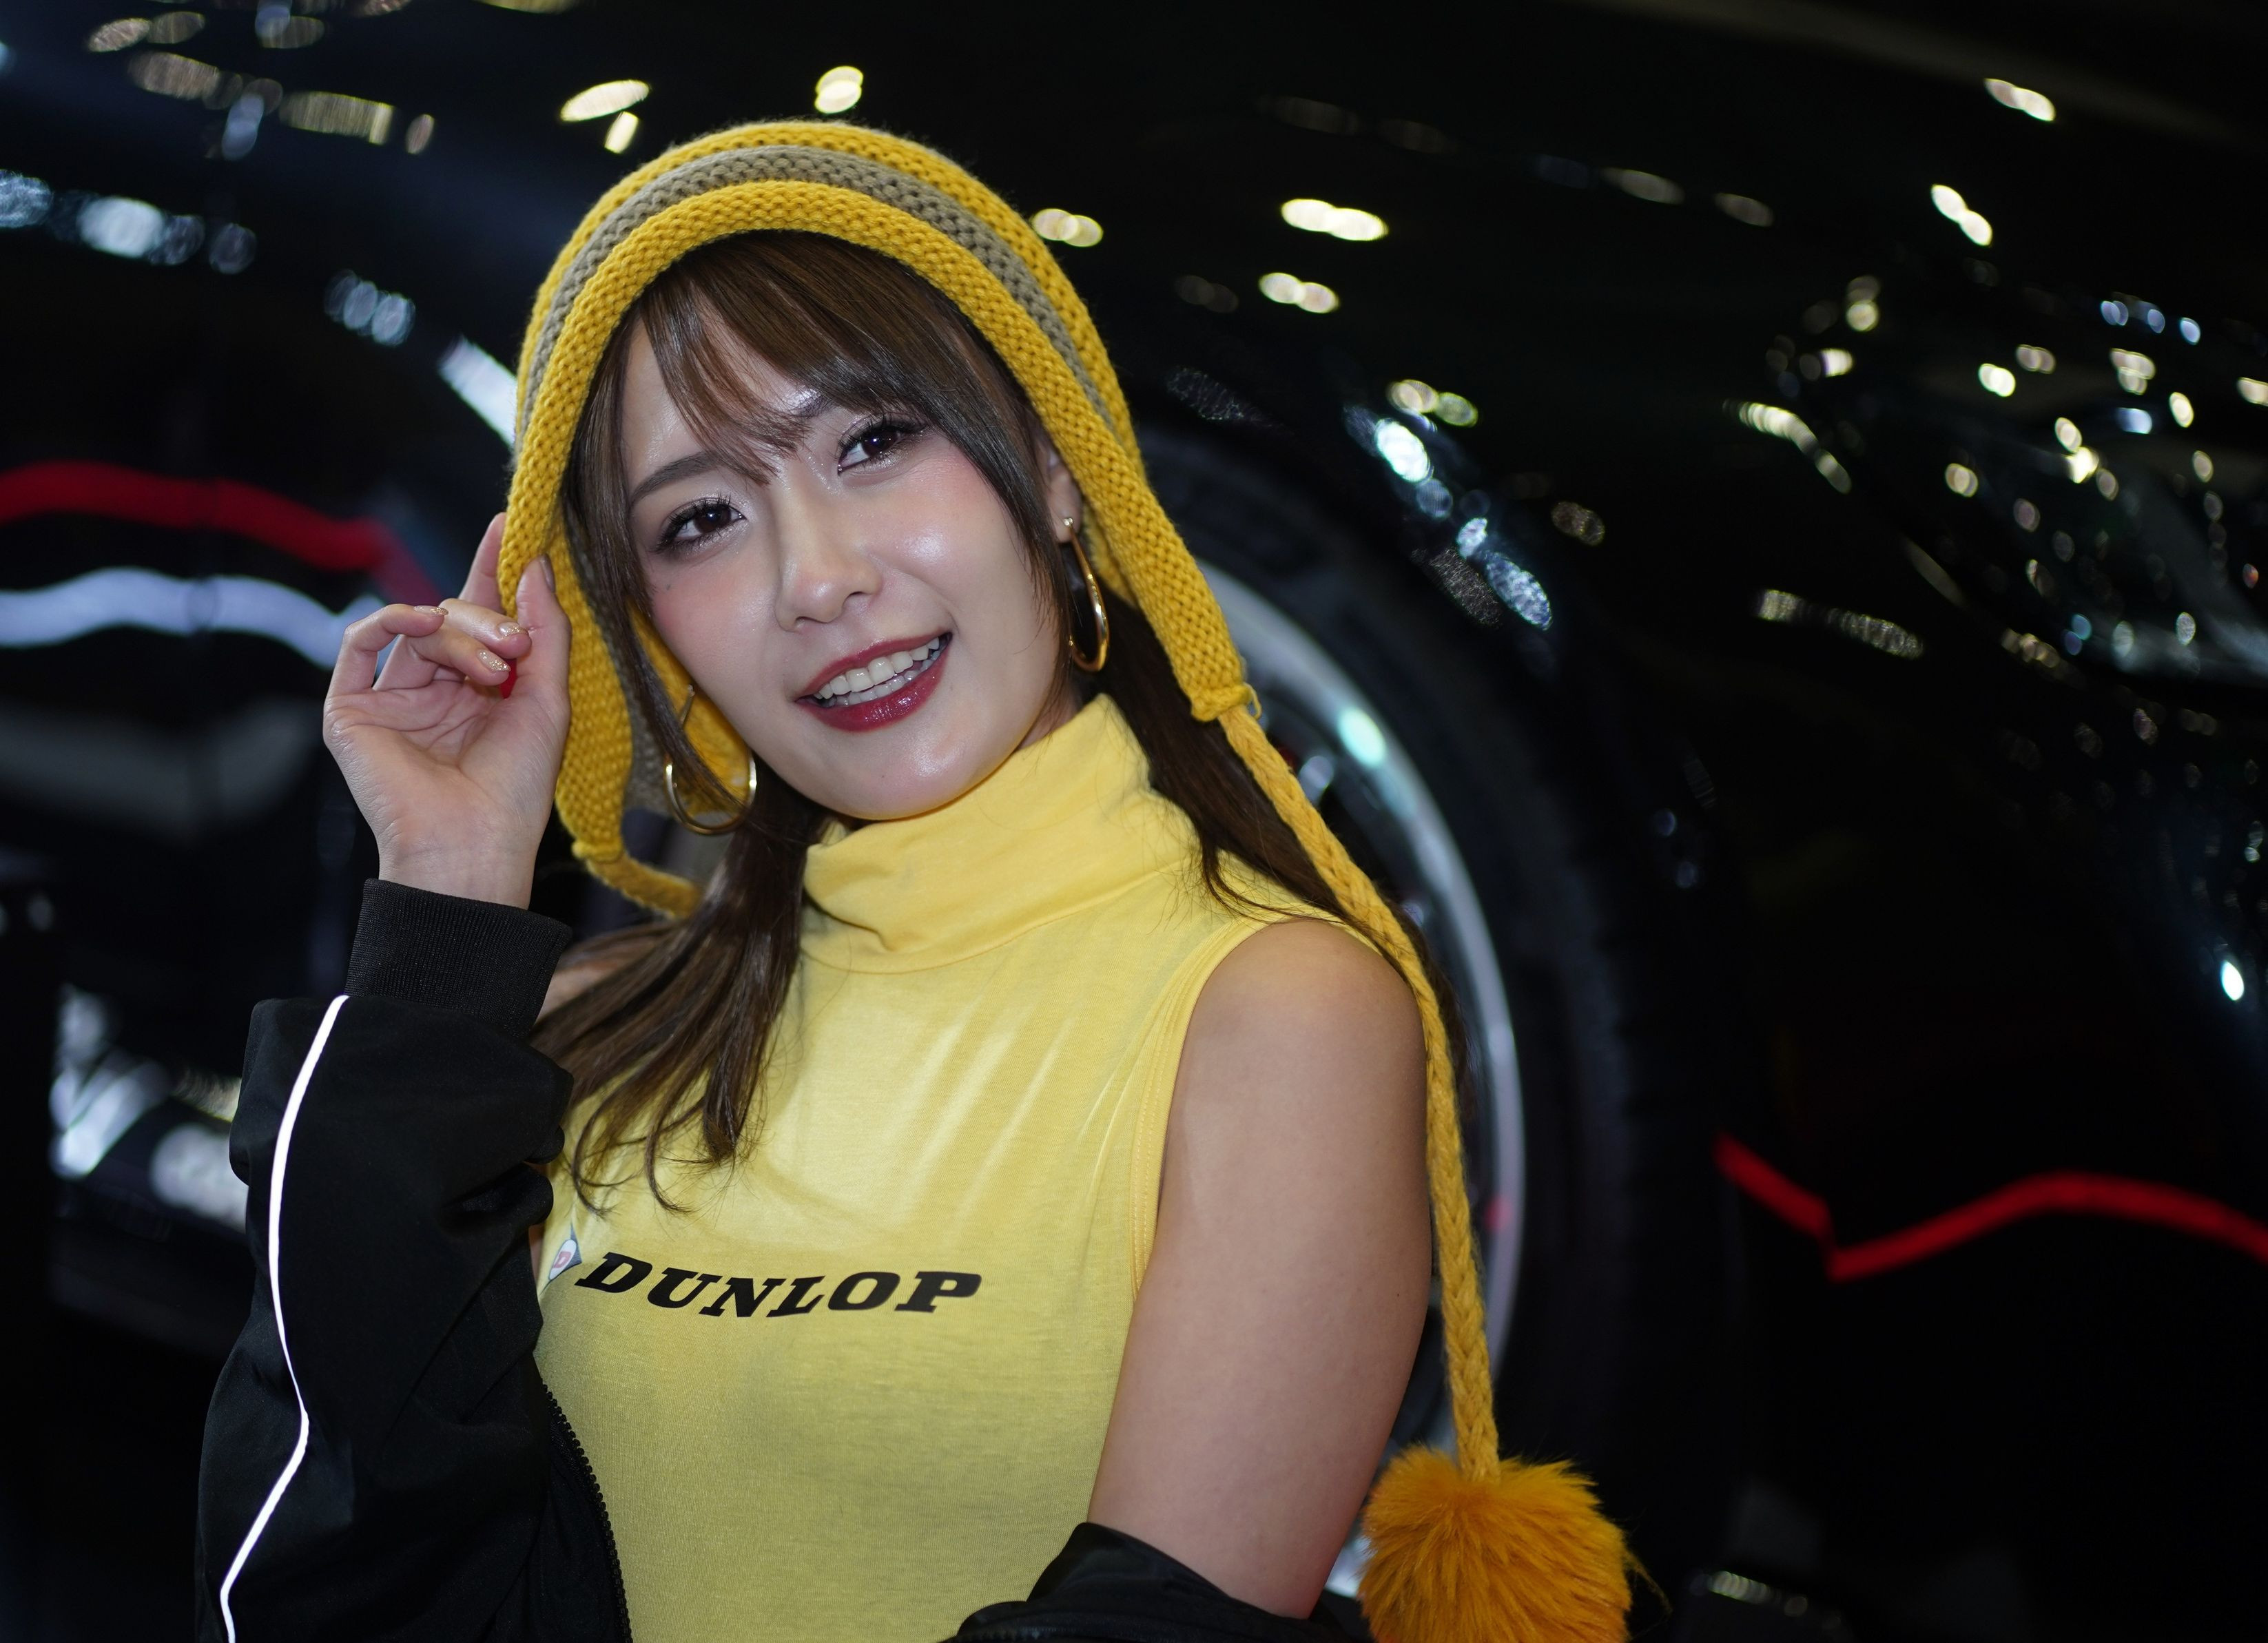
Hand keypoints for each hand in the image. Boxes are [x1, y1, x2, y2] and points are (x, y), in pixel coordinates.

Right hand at [324, 513, 570, 907]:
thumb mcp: (548, 699)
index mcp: (478, 691)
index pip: (481, 617)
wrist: (473, 842)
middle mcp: (433, 690)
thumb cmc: (516, 787)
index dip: (492, 571)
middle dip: (487, 621)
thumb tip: (533, 562)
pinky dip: (392, 619)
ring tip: (491, 664)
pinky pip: (360, 643)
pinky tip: (425, 621)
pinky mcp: (352, 711)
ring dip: (459, 631)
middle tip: (515, 648)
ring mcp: (391, 699)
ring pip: (418, 627)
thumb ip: (545, 630)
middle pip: (454, 617)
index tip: (510, 525)